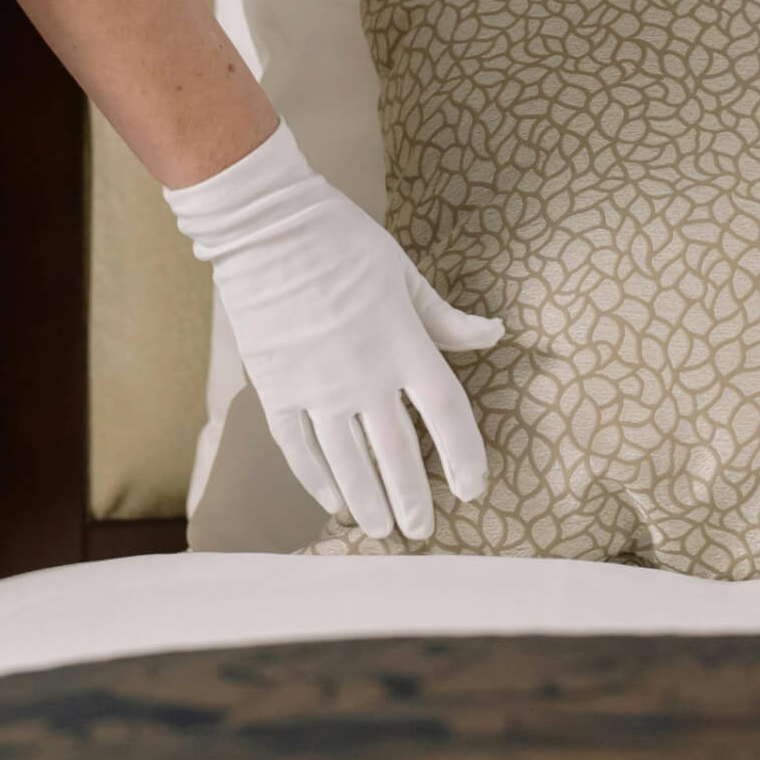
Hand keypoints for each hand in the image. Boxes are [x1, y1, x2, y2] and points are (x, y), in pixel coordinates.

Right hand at [165, 123, 501, 538]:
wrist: (265, 227)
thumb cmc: (344, 243)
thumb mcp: (406, 276)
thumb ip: (446, 321)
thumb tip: (494, 336)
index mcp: (404, 346)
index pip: (446, 415)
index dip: (464, 457)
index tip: (472, 489)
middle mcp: (364, 376)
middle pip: (396, 453)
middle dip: (412, 498)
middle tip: (421, 532)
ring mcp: (316, 386)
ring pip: (347, 460)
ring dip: (367, 499)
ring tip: (381, 529)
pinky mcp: (275, 387)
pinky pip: (298, 446)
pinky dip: (316, 478)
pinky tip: (332, 501)